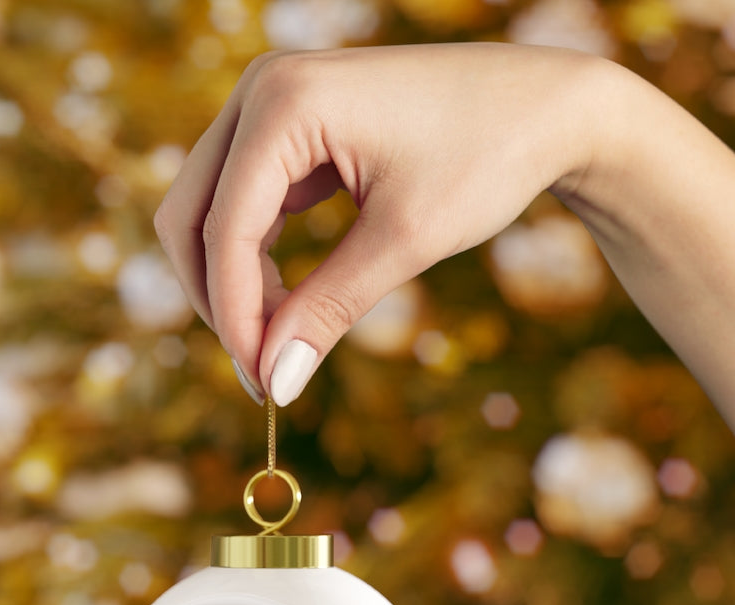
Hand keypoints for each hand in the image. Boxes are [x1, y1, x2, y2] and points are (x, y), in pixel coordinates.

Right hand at [154, 43, 602, 404]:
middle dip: (218, 300)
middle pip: (189, 217)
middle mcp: (261, 91)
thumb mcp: (404, 242)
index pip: (224, 230)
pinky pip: (243, 204)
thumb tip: (276, 382)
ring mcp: (270, 105)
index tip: (263, 383)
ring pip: (208, 213)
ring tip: (282, 342)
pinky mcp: (288, 129)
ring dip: (233, 284)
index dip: (235, 317)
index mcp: (284, 103)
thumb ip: (328, 310)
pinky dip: (255, 260)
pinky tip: (289, 303)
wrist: (546, 107)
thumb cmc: (487, 156)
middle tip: (262, 370)